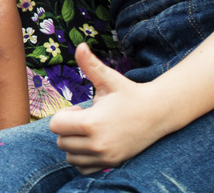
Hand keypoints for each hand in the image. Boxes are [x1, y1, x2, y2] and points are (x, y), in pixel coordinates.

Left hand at [49, 43, 165, 173]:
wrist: (157, 114)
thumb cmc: (129, 94)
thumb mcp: (109, 79)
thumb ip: (91, 65)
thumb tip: (79, 46)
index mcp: (93, 123)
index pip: (55, 125)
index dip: (63, 116)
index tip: (78, 110)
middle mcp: (98, 144)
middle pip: (61, 141)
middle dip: (67, 129)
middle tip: (85, 119)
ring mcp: (105, 156)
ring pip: (69, 156)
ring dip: (73, 144)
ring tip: (89, 131)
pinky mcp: (112, 164)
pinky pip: (82, 168)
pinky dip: (82, 158)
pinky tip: (93, 144)